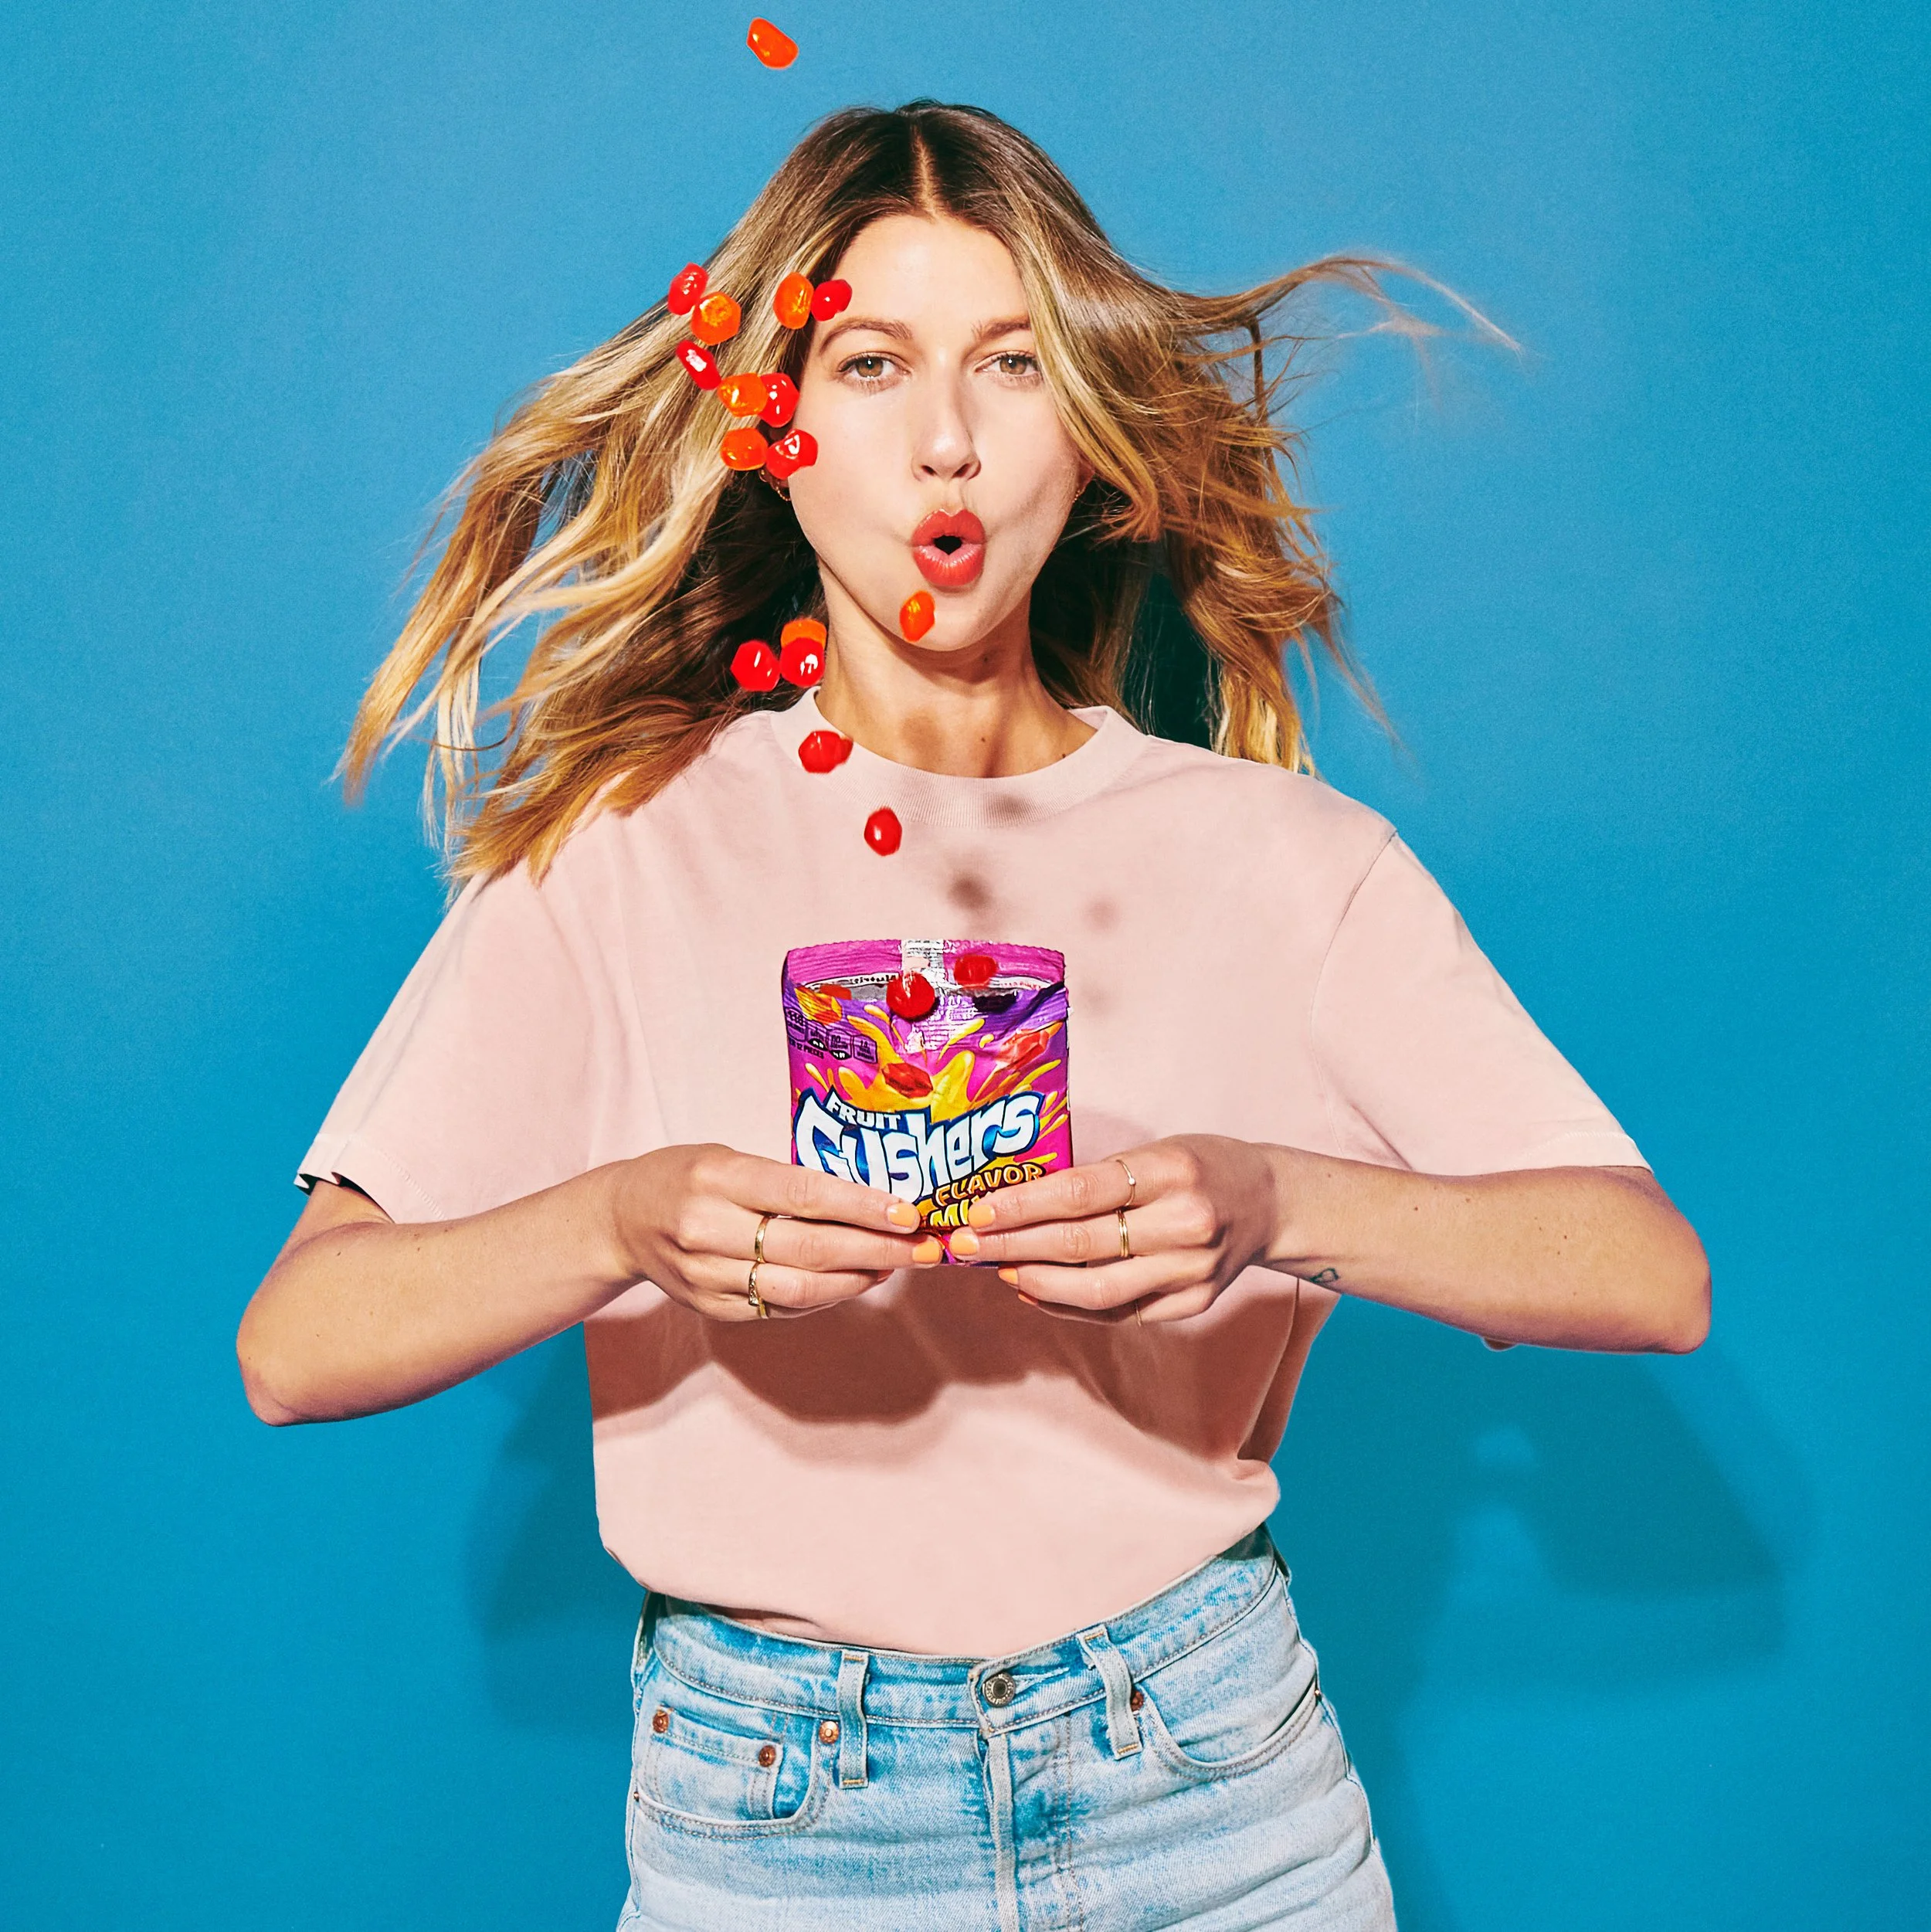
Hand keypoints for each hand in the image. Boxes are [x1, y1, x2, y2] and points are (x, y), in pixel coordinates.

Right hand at [612, 1144, 938, 1322]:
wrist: (620, 1220)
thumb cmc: (686, 1176)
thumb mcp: (728, 1156)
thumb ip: (787, 1179)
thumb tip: (868, 1199)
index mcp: (717, 1178)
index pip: (804, 1195)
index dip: (862, 1207)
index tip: (907, 1213)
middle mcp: (709, 1228)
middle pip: (809, 1248)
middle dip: (876, 1250)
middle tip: (922, 1249)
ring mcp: (708, 1275)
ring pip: (798, 1288)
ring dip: (857, 1280)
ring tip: (894, 1265)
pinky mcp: (711, 1308)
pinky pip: (780, 1309)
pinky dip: (824, 1298)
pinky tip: (853, 1282)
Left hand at [949, 1134, 1279, 1325]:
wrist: (1271, 1203)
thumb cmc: (1201, 1166)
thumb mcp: (1156, 1150)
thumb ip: (1098, 1178)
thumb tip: (1016, 1204)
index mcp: (1171, 1172)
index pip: (1079, 1193)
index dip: (1022, 1206)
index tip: (977, 1212)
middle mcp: (1184, 1225)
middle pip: (1080, 1245)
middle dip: (1012, 1248)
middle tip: (965, 1247)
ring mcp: (1190, 1271)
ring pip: (1096, 1291)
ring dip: (1036, 1283)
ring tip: (1000, 1271)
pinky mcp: (1190, 1304)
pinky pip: (1118, 1314)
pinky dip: (1070, 1306)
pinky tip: (1036, 1292)